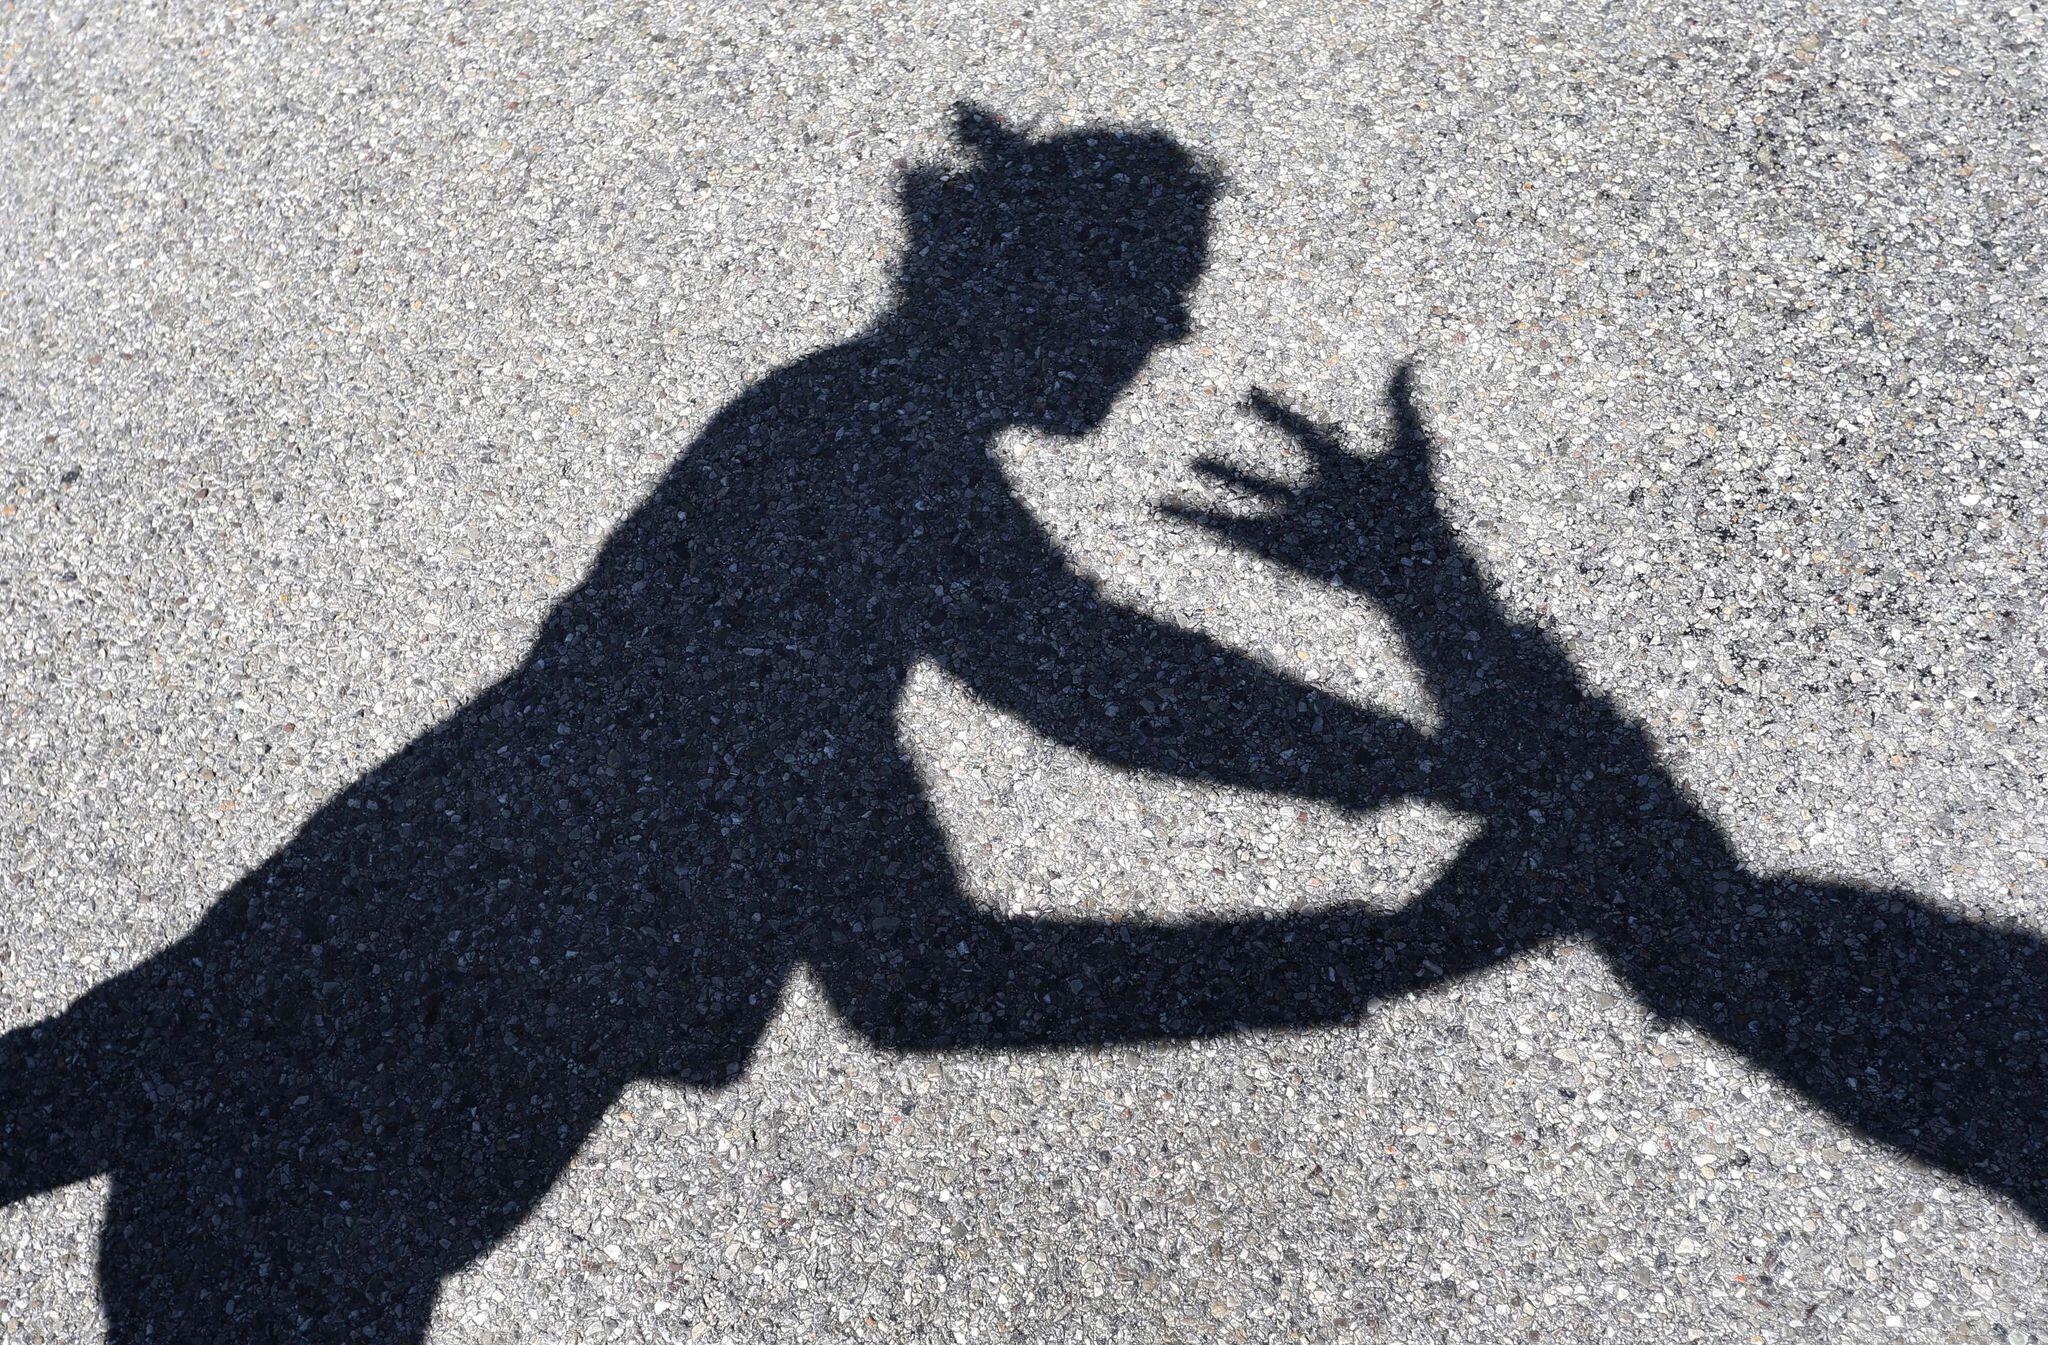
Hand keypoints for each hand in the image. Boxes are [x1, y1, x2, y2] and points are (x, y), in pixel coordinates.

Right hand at [1162, 362, 1445, 592]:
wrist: (1408, 563)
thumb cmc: (1414, 507)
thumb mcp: (1410, 447)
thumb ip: (1402, 405)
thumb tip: (1409, 358)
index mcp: (1336, 469)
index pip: (1299, 432)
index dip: (1274, 413)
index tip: (1245, 393)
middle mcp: (1308, 496)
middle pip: (1261, 475)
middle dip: (1231, 466)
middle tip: (1200, 452)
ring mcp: (1289, 521)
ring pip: (1242, 498)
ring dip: (1212, 488)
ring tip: (1182, 475)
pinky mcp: (1272, 544)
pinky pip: (1224, 528)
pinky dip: (1189, 518)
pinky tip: (1162, 508)